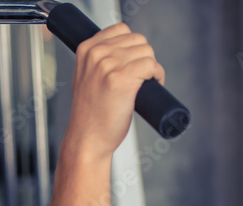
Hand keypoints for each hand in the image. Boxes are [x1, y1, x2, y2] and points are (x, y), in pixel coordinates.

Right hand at [63, 24, 164, 160]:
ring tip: (146, 84)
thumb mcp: (85, 78)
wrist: (88, 139)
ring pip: (147, 51)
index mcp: (86, 49)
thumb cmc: (90, 114)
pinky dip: (157, 75)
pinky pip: (151, 65)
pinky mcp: (122, 79)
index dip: (133, 47)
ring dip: (152, 67)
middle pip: (137, 40)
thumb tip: (123, 50)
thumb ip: (97, 61)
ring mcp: (108, 65)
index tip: (133, 63)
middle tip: (142, 77)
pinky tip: (152, 86)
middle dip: (144, 57)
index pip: (121, 29)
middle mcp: (96, 54)